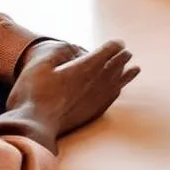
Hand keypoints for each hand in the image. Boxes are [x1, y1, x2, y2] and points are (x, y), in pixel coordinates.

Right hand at [5, 39, 139, 151]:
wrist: (34, 126)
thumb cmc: (34, 94)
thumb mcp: (40, 65)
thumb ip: (58, 53)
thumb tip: (71, 49)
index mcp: (86, 67)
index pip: (108, 51)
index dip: (114, 45)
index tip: (117, 43)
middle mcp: (96, 83)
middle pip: (116, 66)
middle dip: (122, 57)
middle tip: (127, 53)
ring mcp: (96, 99)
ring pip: (117, 83)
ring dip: (127, 74)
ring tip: (136, 69)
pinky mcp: (93, 113)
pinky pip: (112, 98)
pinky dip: (118, 90)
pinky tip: (119, 89)